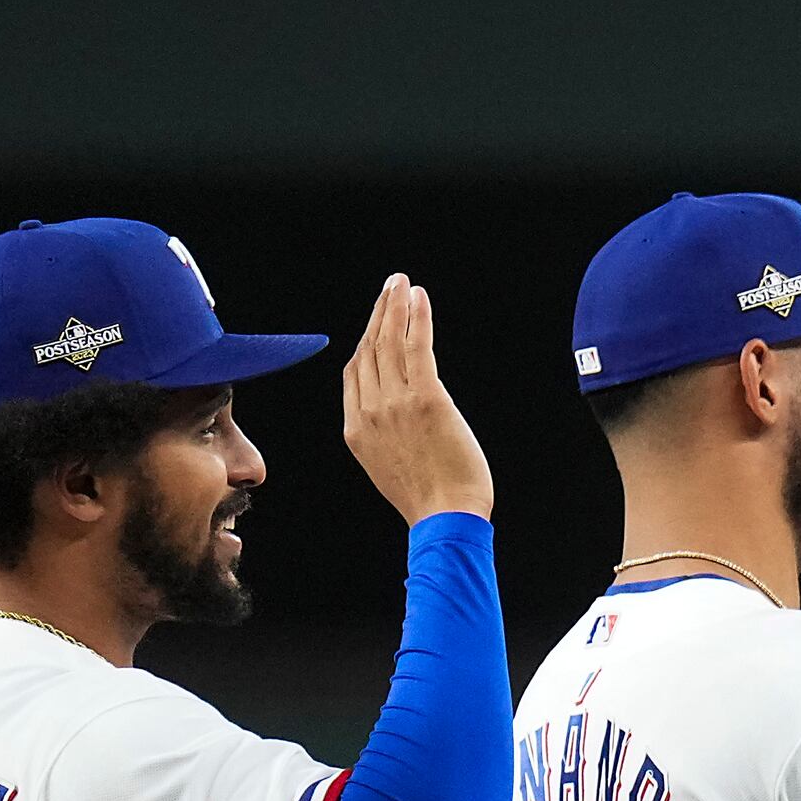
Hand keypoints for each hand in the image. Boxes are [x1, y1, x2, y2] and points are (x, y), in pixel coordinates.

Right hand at [342, 274, 494, 523]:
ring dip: (395, 306)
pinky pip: (416, 347)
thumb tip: (399, 415)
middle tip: (390, 286)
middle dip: (379, 313)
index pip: (355, 373)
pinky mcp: (426, 399)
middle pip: (369, 350)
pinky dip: (417, 318)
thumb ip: (386, 435)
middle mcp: (369, 412)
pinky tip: (418, 298)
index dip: (366, 340)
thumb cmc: (430, 499)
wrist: (445, 518)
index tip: (379, 320)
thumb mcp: (390, 467)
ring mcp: (395, 404)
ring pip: (389, 342)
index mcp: (356, 430)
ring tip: (402, 283)